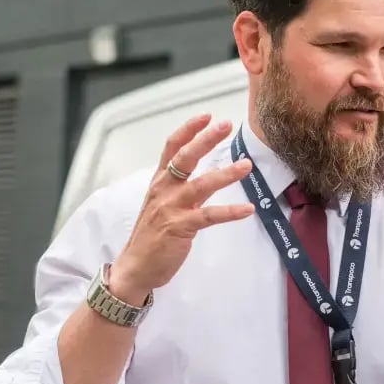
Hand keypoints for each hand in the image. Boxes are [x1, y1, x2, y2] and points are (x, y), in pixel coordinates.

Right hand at [110, 114, 254, 300]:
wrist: (135, 267)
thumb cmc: (152, 236)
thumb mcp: (163, 205)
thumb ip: (183, 189)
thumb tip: (208, 175)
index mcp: (159, 182)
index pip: (172, 148)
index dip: (189, 130)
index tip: (207, 116)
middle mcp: (163, 190)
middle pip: (185, 158)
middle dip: (206, 139)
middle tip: (225, 125)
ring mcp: (171, 208)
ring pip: (201, 184)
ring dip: (226, 174)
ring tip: (246, 166)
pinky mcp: (180, 227)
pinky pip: (209, 216)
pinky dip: (230, 212)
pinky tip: (247, 209)